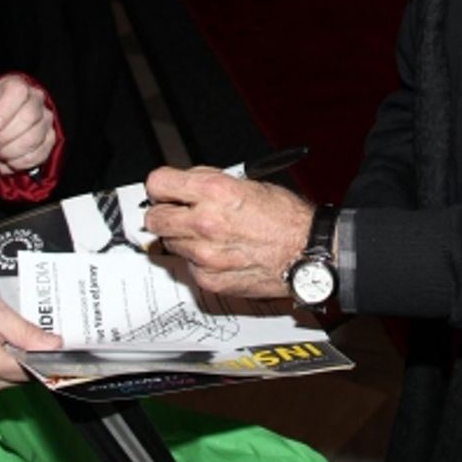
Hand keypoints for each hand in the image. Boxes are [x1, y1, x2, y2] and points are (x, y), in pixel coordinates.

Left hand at [0, 75, 54, 174]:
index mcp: (16, 86)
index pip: (18, 92)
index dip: (6, 110)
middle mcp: (36, 99)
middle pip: (29, 116)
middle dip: (6, 135)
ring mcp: (45, 119)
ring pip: (34, 138)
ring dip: (11, 151)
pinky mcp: (49, 139)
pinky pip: (39, 154)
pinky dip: (20, 162)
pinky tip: (8, 160)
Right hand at [0, 297, 61, 395]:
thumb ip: (25, 331)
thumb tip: (56, 345)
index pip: (33, 371)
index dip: (50, 360)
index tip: (63, 348)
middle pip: (27, 377)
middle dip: (37, 359)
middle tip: (43, 337)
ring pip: (18, 379)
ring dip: (24, 363)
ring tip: (22, 340)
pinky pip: (6, 380)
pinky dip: (12, 366)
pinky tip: (9, 349)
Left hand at [142, 166, 312, 298]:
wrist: (307, 253)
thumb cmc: (286, 218)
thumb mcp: (246, 184)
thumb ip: (209, 183)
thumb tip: (185, 184)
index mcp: (214, 191)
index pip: (157, 184)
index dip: (161, 187)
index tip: (164, 191)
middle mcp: (205, 222)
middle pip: (154, 218)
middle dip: (164, 213)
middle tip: (177, 213)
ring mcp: (205, 254)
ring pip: (170, 244)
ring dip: (182, 238)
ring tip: (209, 234)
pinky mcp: (209, 279)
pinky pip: (188, 266)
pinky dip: (198, 260)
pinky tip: (220, 253)